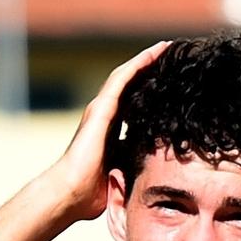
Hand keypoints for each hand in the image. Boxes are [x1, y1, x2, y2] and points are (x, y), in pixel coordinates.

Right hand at [27, 43, 167, 231]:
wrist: (70, 193)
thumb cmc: (92, 191)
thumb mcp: (121, 172)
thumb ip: (134, 163)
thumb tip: (157, 168)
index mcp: (110, 129)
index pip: (133, 103)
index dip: (149, 89)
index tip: (169, 80)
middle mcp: (104, 115)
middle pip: (130, 85)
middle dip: (149, 69)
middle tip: (170, 56)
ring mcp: (101, 110)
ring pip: (126, 76)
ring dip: (145, 60)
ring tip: (165, 48)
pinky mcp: (101, 109)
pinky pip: (121, 80)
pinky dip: (138, 65)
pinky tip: (154, 54)